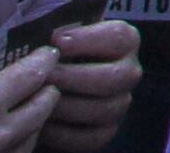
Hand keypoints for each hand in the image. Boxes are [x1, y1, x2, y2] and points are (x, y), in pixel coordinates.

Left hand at [28, 18, 143, 151]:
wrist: (48, 83)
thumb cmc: (54, 52)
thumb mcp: (57, 34)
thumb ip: (60, 30)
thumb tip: (52, 36)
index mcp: (124, 41)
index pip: (119, 36)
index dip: (88, 39)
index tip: (56, 41)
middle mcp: (129, 72)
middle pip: (115, 77)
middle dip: (75, 77)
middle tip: (46, 77)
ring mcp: (119, 103)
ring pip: (105, 109)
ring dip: (68, 106)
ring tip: (40, 101)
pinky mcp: (105, 132)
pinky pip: (92, 138)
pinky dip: (66, 134)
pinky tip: (44, 124)